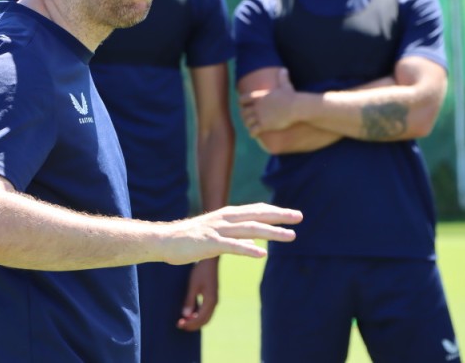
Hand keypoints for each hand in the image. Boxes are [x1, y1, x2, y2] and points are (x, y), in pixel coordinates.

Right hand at [162, 203, 301, 264]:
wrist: (164, 241)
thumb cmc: (190, 239)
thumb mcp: (216, 234)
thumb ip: (235, 236)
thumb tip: (253, 242)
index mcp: (227, 215)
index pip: (256, 210)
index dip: (275, 211)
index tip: (292, 215)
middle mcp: (225, 219)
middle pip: (257, 215)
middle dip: (280, 216)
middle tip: (299, 217)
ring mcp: (218, 230)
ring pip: (250, 229)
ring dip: (272, 232)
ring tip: (290, 236)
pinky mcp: (210, 243)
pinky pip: (233, 246)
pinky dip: (248, 249)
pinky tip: (262, 254)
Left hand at [176, 258, 218, 330]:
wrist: (210, 260)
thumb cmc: (200, 271)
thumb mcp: (193, 285)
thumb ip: (190, 301)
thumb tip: (185, 316)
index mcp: (210, 301)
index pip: (200, 319)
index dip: (189, 324)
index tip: (179, 324)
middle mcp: (214, 302)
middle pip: (204, 320)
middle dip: (192, 324)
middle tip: (180, 325)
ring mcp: (214, 299)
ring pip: (206, 316)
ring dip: (195, 320)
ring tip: (183, 320)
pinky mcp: (212, 296)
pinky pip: (206, 310)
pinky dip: (198, 314)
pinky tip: (190, 312)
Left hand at [240, 69, 297, 135]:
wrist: (296, 108)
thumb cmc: (291, 97)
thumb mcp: (285, 85)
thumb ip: (283, 78)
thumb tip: (284, 69)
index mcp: (259, 96)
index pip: (242, 99)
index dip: (241, 103)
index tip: (242, 106)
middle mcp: (257, 106)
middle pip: (243, 112)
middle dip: (244, 116)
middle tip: (247, 119)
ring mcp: (260, 116)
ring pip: (247, 122)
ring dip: (248, 125)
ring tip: (250, 127)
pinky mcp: (264, 125)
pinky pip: (253, 131)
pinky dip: (252, 133)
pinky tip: (253, 135)